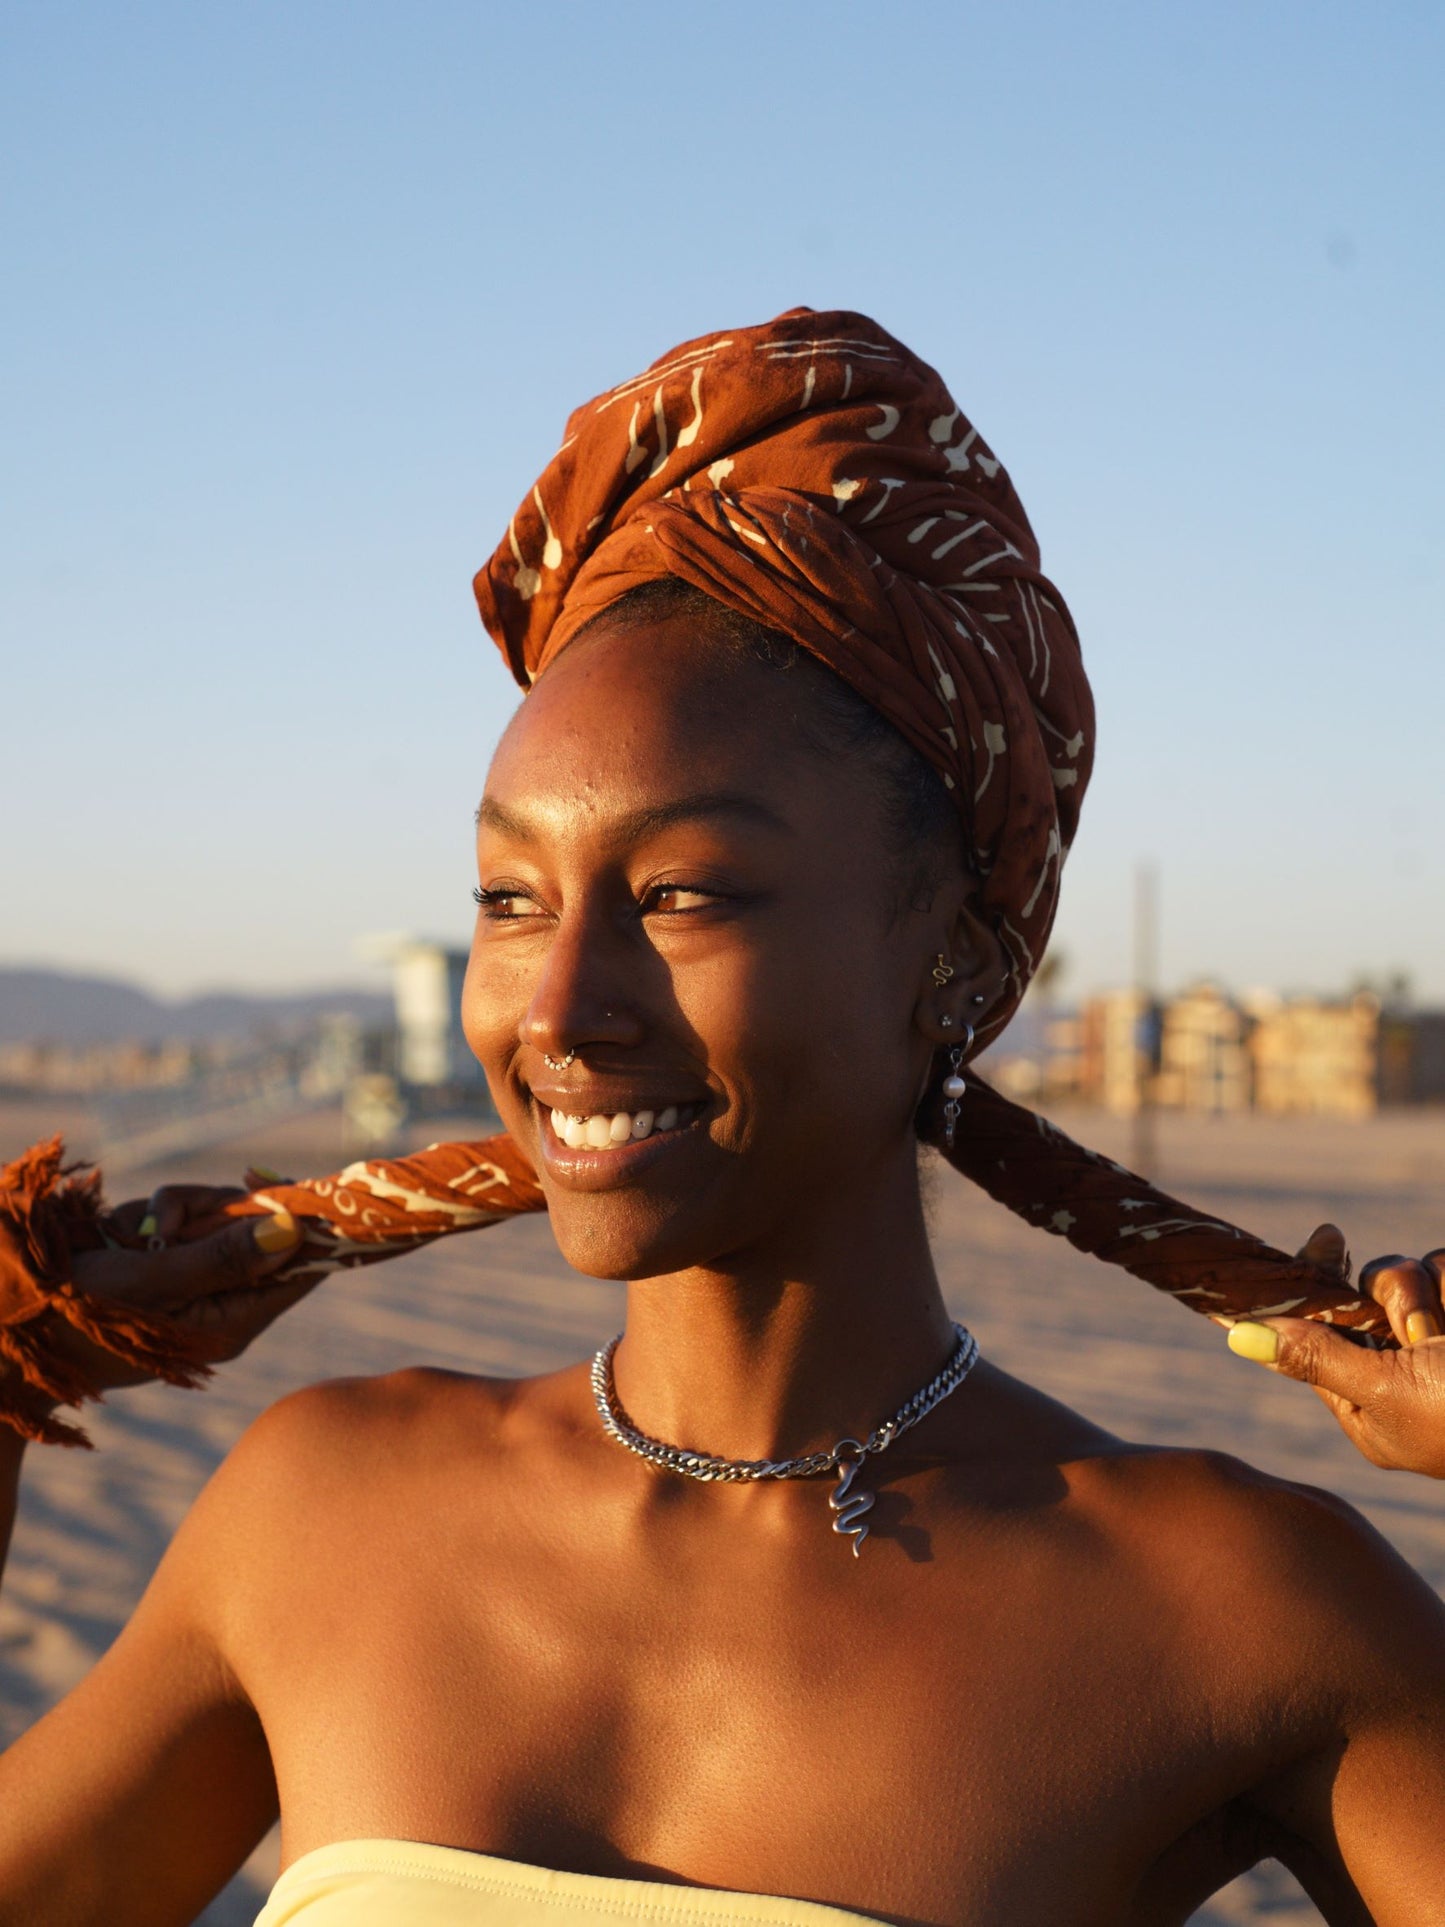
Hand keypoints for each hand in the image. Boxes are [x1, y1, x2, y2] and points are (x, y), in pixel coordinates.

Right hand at [22, 1184, 311, 1406]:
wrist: (12, 1327)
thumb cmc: (76, 1316)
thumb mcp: (150, 1282)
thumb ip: (222, 1258)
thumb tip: (295, 1231)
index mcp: (233, 1321)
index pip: (303, 1265)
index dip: (304, 1218)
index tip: (276, 1177)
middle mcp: (224, 1304)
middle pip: (258, 1230)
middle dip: (211, 1210)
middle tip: (163, 1225)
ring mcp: (197, 1283)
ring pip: (217, 1216)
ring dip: (173, 1211)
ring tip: (128, 1237)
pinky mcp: (169, 1265)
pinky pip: (182, 1220)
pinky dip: (150, 1218)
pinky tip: (116, 1237)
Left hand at [1225, 1224, 1444, 1477]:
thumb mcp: (1389, 1392)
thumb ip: (1318, 1359)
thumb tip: (1238, 1337)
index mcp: (1369, 1406)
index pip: (1319, 1328)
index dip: (1315, 1282)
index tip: (1326, 1237)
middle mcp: (1408, 1372)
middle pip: (1369, 1291)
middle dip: (1396, 1297)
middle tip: (1421, 1332)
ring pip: (1418, 1272)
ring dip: (1438, 1294)